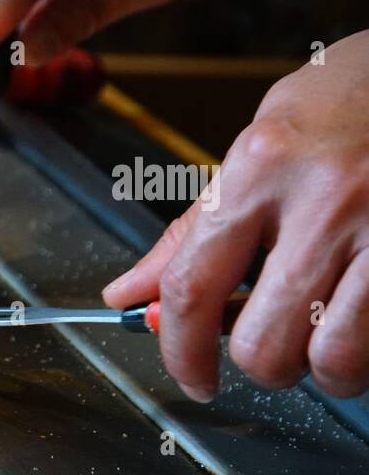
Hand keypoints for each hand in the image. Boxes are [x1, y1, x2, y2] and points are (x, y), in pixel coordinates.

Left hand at [103, 29, 368, 399]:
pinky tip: (365, 321)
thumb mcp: (261, 142)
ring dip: (325, 369)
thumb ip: (195, 228)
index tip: (189, 376)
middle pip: (263, 342)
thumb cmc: (353, 98)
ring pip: (335, 357)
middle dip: (261, 364)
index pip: (191, 287)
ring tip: (327, 339)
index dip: (180, 350)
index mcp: (261, 167)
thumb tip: (129, 294)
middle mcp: (324, 199)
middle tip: (270, 344)